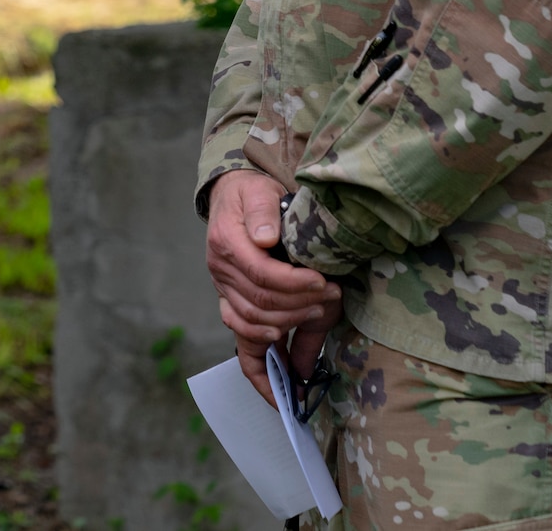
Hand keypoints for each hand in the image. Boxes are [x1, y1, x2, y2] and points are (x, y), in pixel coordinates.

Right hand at [206, 170, 340, 403]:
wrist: (232, 199)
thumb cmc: (250, 195)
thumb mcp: (257, 192)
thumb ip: (261, 212)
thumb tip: (267, 238)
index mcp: (226, 243)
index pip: (261, 274)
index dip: (295, 284)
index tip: (325, 283)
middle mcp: (220, 271)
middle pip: (260, 302)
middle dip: (300, 304)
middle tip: (332, 298)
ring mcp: (223, 290)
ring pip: (253, 321)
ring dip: (288, 323)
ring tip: (318, 313)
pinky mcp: (231, 303)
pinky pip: (240, 336)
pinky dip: (260, 352)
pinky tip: (282, 360)